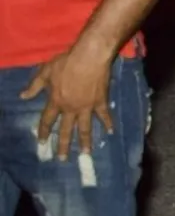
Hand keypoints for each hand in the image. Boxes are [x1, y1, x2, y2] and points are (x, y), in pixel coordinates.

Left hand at [20, 43, 113, 160]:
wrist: (90, 57)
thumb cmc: (66, 62)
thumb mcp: (46, 72)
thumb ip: (35, 86)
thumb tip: (22, 97)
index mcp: (56, 102)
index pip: (47, 120)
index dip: (43, 131)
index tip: (41, 142)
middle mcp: (70, 108)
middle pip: (65, 130)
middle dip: (62, 145)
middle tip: (61, 159)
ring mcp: (86, 107)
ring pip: (84, 128)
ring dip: (84, 142)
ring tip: (85, 153)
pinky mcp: (100, 101)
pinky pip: (104, 115)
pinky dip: (108, 123)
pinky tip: (111, 132)